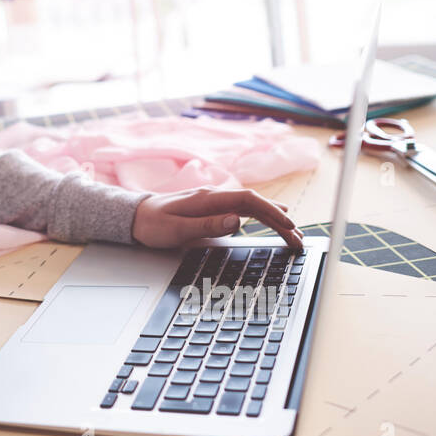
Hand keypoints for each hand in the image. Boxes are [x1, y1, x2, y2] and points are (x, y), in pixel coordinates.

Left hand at [131, 186, 303, 248]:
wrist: (136, 217)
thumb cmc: (153, 224)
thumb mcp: (176, 229)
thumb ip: (206, 225)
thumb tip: (236, 221)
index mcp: (208, 199)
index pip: (248, 200)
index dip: (271, 211)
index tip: (289, 224)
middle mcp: (215, 197)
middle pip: (255, 204)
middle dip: (280, 219)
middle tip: (299, 238)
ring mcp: (215, 202)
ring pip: (252, 207)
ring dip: (274, 219)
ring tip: (294, 234)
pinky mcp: (214, 209)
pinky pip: (244, 211)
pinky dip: (262, 218)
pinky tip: (273, 222)